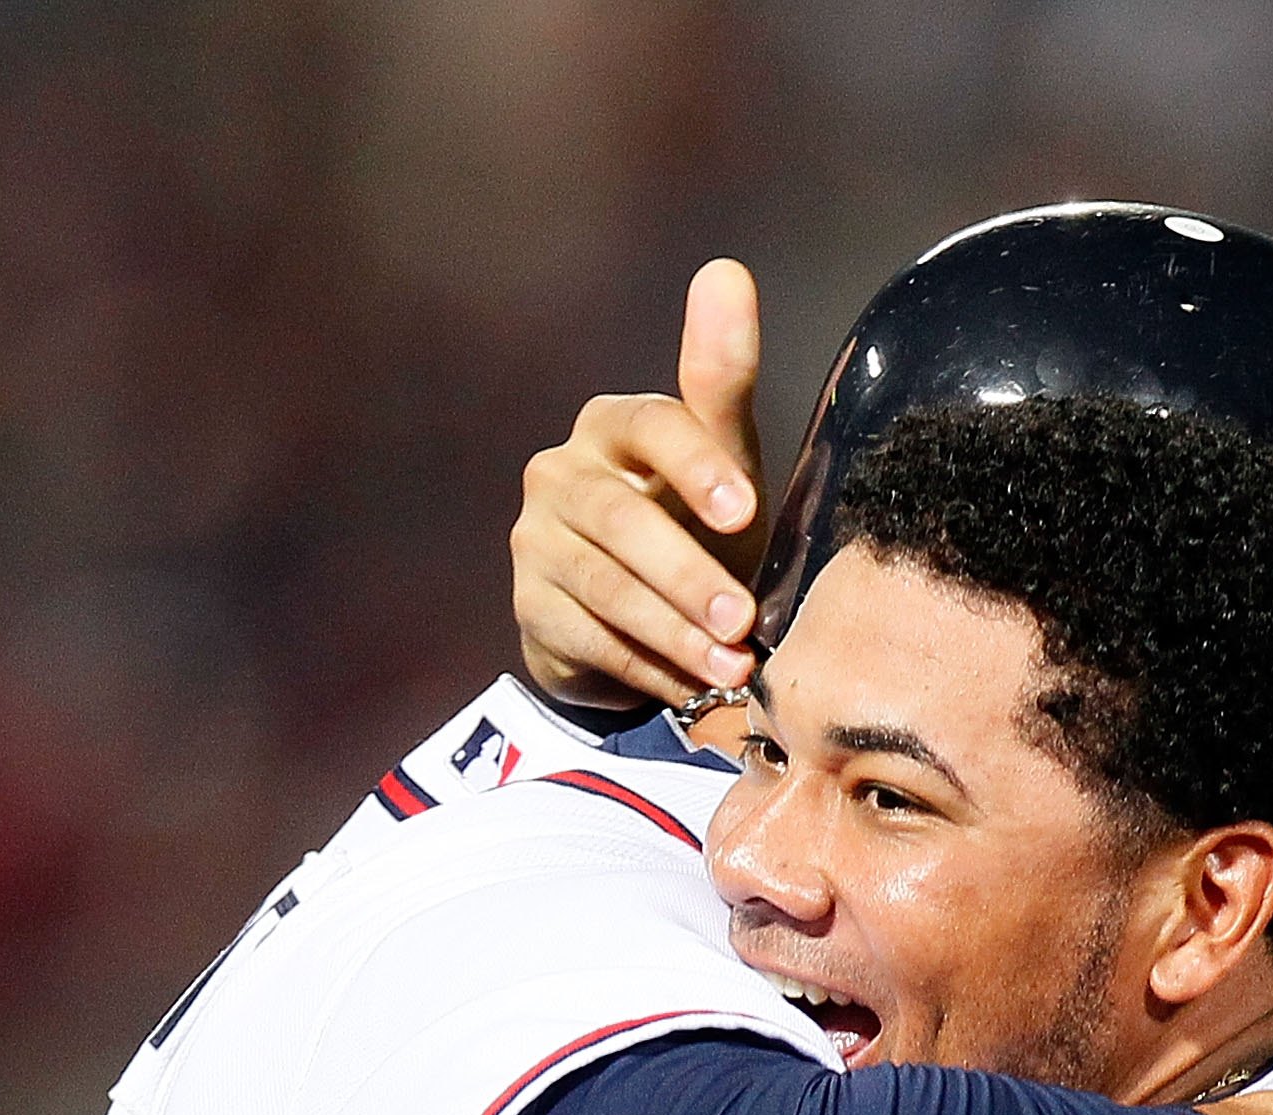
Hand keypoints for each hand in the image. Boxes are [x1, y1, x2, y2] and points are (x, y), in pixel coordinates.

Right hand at [511, 257, 767, 710]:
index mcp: (613, 424)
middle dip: (688, 575)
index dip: (696, 467)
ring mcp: (535, 540)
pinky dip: (646, 666)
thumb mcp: (720, 460)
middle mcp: (560, 472)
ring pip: (605, 586)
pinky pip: (589, 639)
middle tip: (743, 620)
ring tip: (729, 666)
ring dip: (673, 631)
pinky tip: (689, 685)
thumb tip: (726, 270)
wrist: (633, 615)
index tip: (743, 510)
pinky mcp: (529, 605)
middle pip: (622, 521)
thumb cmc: (691, 521)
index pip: (652, 426)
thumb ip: (722, 380)